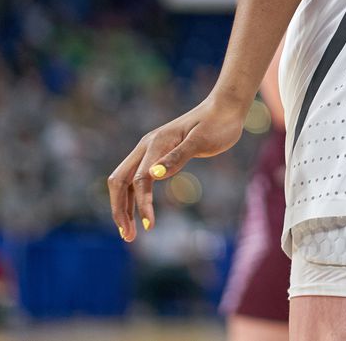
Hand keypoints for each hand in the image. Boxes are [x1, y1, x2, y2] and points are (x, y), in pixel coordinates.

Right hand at [108, 96, 247, 240]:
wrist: (225, 108)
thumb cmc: (218, 124)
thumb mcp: (201, 141)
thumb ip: (178, 157)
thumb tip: (153, 174)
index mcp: (156, 144)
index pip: (139, 179)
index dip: (141, 204)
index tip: (150, 227)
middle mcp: (147, 146)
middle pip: (120, 181)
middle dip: (120, 210)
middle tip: (128, 237)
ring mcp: (151, 150)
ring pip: (126, 181)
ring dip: (124, 206)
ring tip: (130, 233)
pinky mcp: (158, 155)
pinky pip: (138, 179)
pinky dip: (134, 197)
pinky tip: (139, 211)